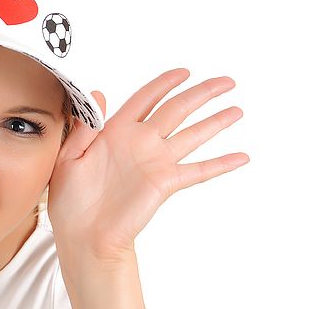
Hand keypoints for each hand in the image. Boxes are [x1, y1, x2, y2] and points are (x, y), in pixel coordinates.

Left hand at [47, 68, 248, 265]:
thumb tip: (97, 94)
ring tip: (237, 110)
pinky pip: (198, 170)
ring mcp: (156, 162)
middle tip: (226, 82)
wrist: (82, 236)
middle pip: (177, 110)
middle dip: (201, 94)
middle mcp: (140, 143)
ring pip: (192, 135)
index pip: (145, 99)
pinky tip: (241, 157)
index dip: (164, 84)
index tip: (184, 72)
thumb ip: (84, 127)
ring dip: (216, 122)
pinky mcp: (165, 183)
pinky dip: (221, 164)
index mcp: (115, 132)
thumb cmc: (70, 202)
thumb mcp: (68, 158)